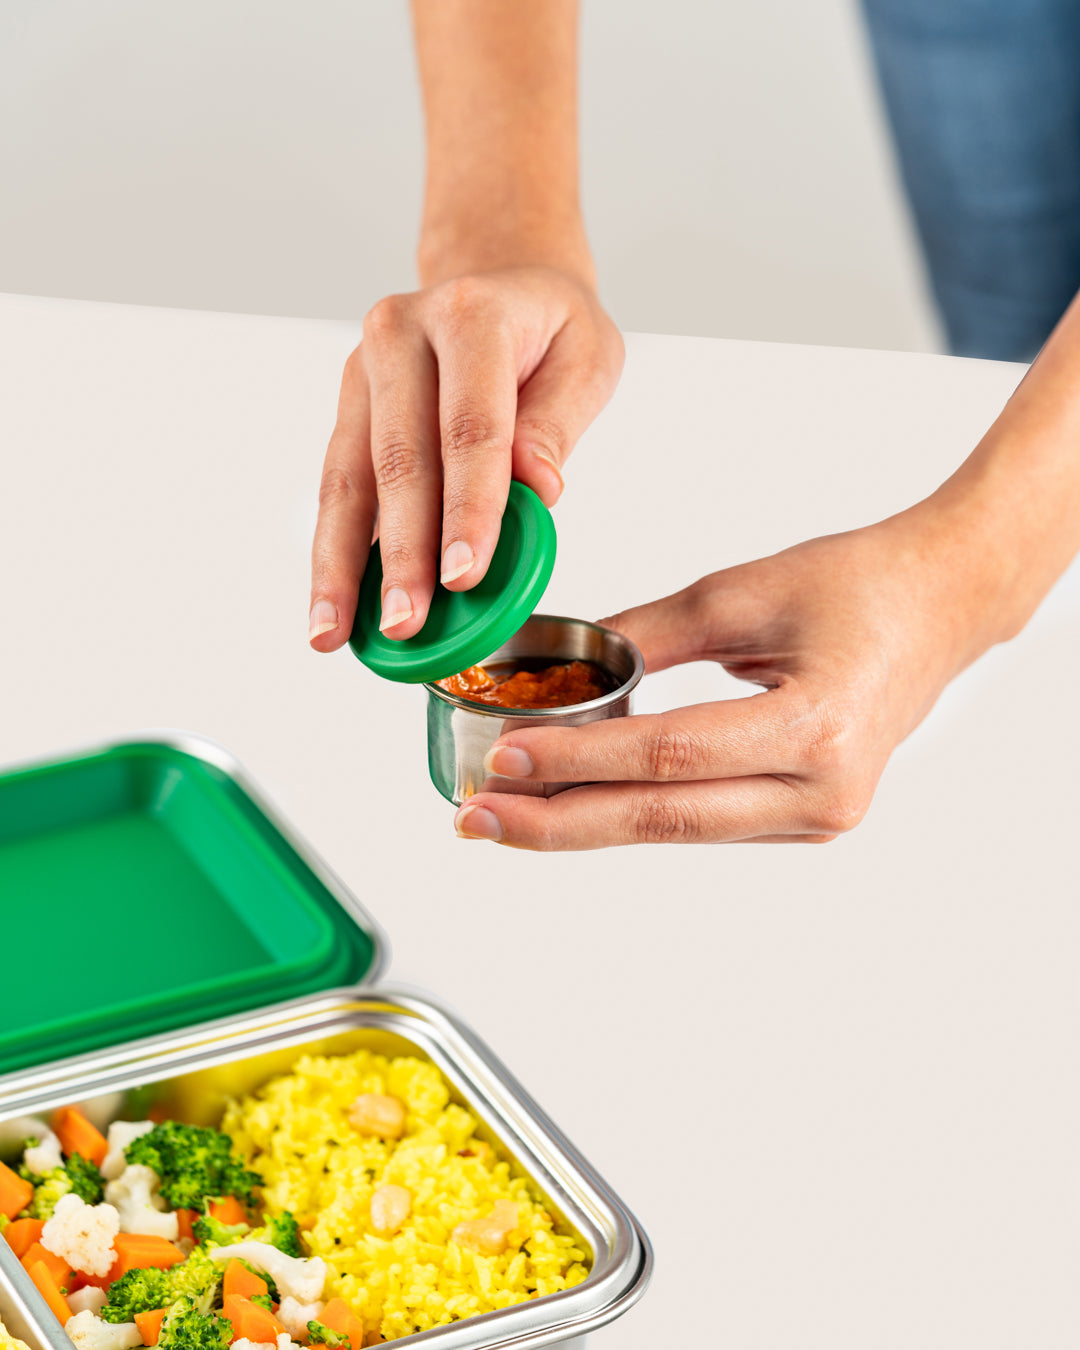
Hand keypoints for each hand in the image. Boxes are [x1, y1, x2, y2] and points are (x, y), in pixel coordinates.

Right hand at [308, 265, 622, 647]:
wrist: (497, 281)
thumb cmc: (550, 331)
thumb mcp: (587, 358)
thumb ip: (559, 421)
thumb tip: (538, 489)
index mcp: (469, 314)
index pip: (471, 427)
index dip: (468, 508)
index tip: (465, 577)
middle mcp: (399, 334)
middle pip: (398, 459)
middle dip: (401, 552)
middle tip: (405, 624)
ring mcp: (362, 370)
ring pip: (346, 479)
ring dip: (340, 564)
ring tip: (333, 633)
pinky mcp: (346, 407)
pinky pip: (336, 487)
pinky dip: (333, 550)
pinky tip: (332, 605)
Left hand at [452, 506, 1006, 847]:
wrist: (942, 605)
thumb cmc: (861, 585)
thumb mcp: (741, 593)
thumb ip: (646, 634)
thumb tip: (558, 663)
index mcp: (819, 730)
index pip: (668, 757)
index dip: (578, 760)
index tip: (501, 757)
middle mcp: (824, 793)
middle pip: (664, 818)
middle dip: (559, 820)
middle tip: (477, 818)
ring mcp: (817, 816)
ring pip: (676, 829)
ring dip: (587, 821)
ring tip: (508, 814)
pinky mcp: (803, 817)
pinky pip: (701, 821)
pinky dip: (633, 810)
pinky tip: (575, 802)